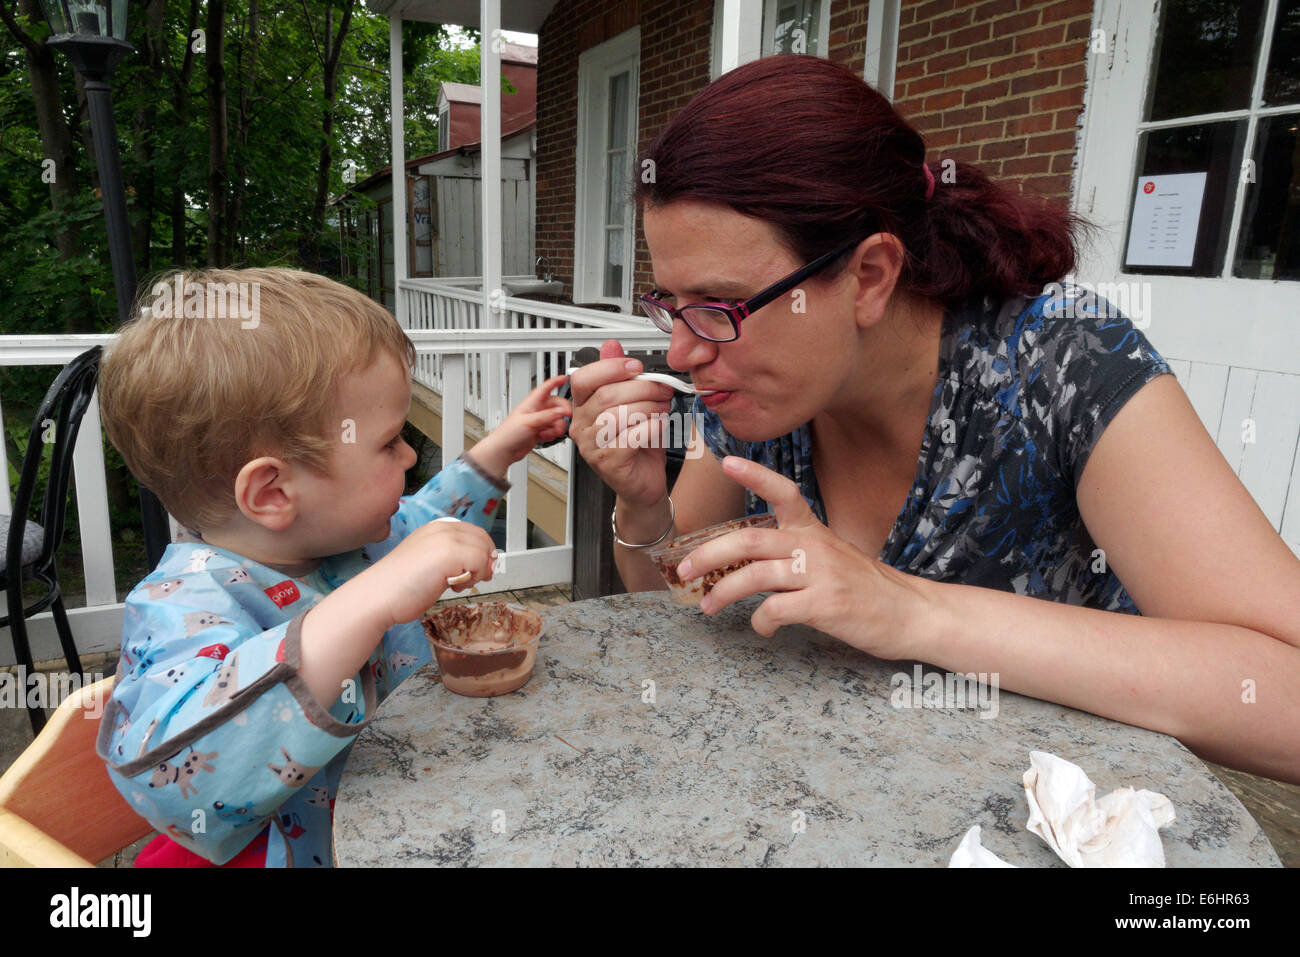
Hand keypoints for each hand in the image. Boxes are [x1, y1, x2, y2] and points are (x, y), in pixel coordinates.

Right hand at [368, 519, 497, 625]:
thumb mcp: (430, 564)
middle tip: (471, 580)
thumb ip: (453, 559)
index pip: (473, 532)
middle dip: (484, 561)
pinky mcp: (450, 553)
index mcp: (435, 528)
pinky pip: (480, 562)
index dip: (481, 551)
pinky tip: (453, 587)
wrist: (378, 596)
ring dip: (477, 572)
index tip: (477, 571)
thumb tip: (485, 564)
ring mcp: (446, 539)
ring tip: (456, 584)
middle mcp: (441, 529)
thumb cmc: (400, 586)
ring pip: (483, 551)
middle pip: (482, 538)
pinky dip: (474, 578)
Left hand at [471, 374, 572, 477]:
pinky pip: (553, 429)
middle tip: (566, 417)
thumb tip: (562, 411)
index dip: (555, 382)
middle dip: (561, 412)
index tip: (565, 378)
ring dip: (557, 426)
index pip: (545, 388)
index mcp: (532, 403)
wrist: (504, 450)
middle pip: (555, 405)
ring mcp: (539, 421)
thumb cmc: (509, 433)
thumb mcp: (530, 422)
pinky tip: (545, 436)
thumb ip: (548, 416)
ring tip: (551, 431)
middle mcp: (536, 411)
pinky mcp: (540, 431)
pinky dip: (552, 433)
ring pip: (556, 419)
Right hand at [568, 340, 675, 508]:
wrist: (644, 483)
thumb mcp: (631, 403)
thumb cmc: (637, 445)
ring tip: (663, 408)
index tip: (636, 367)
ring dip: (648, 407)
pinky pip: (631, 436)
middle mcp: (581, 426)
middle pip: (606, 395)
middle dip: (642, 387)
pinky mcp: (608, 462)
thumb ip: (619, 376)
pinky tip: (659, 426)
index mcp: (582, 407)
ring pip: (618, 415)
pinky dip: (651, 427)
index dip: (610, 368)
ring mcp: (592, 446)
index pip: (583, 378)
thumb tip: (611, 345)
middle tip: (662, 389)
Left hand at [673, 456, 931, 659]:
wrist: (911, 613)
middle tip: (684, 570)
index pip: (783, 492)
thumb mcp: (832, 557)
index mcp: (814, 530)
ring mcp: (820, 574)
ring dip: (724, 593)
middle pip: (749, 539)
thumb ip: (793, 554)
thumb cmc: (866, 588)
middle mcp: (815, 546)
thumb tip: (749, 565)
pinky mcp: (825, 605)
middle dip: (709, 553)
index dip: (755, 475)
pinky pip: (775, 611)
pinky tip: (763, 629)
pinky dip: (760, 623)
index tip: (728, 461)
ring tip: (708, 607)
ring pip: (756, 576)